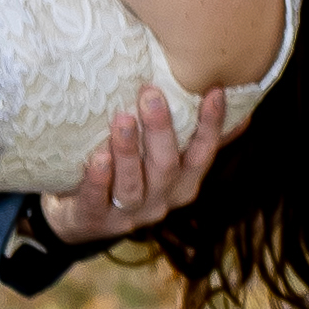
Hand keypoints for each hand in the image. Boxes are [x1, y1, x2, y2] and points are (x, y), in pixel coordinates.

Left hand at [38, 79, 230, 247]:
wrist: (83, 217)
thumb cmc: (129, 175)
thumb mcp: (162, 159)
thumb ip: (188, 132)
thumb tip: (225, 91)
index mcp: (182, 184)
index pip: (202, 154)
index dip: (210, 126)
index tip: (214, 92)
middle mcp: (160, 201)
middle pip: (167, 167)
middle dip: (161, 131)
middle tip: (151, 94)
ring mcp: (128, 213)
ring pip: (132, 186)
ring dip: (128, 152)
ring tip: (122, 119)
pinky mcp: (95, 218)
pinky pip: (97, 199)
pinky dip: (99, 179)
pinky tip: (97, 157)